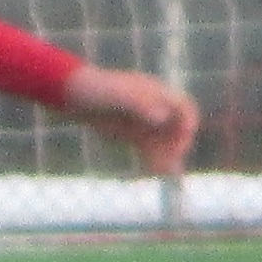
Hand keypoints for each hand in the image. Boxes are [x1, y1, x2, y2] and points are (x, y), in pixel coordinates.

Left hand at [61, 65, 199, 175]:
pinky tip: (155, 171)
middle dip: (177, 142)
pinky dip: (154, 160)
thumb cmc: (97, 89)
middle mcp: (155, 108)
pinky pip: (149, 149)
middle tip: (172, 159)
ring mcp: (144, 122)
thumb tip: (162, 117)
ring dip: (167, 156)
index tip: (183, 137)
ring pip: (164, 142)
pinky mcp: (133, 136)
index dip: (187, 121)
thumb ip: (141, 104)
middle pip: (176, 127)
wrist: (74, 96)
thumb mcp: (118, 95)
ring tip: (164, 171)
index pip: (183, 106)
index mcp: (156, 93)